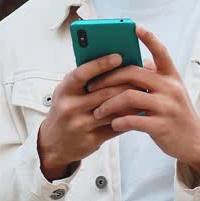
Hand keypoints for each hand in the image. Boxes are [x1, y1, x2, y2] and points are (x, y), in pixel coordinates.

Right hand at [36, 53, 138, 180]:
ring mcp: (80, 124)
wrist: (54, 144)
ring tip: (145, 92)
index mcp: (64, 90)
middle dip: (127, 84)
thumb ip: (88, 78)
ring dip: (132, 102)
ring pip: (113, 110)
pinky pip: (115, 127)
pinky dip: (129, 118)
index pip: (82, 73)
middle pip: (104, 92)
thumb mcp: (69, 92)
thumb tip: (117, 60)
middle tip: (144, 76)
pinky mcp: (90, 140)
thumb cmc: (67, 111)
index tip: (118, 57)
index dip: (100, 64)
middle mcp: (70, 106)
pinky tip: (139, 112)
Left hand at [86, 25, 199, 182]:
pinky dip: (119, 121)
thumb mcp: (171, 91)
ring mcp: (166, 107)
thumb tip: (139, 61)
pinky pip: (133, 120)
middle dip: (108, 78)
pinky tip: (113, 123)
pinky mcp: (161, 126)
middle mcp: (170, 88)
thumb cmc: (176, 113)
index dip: (149, 38)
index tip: (135, 27)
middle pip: (133, 74)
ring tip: (97, 111)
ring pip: (129, 96)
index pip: (161, 52)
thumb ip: (155, 76)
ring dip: (108, 104)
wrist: (194, 140)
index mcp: (172, 77)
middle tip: (92, 86)